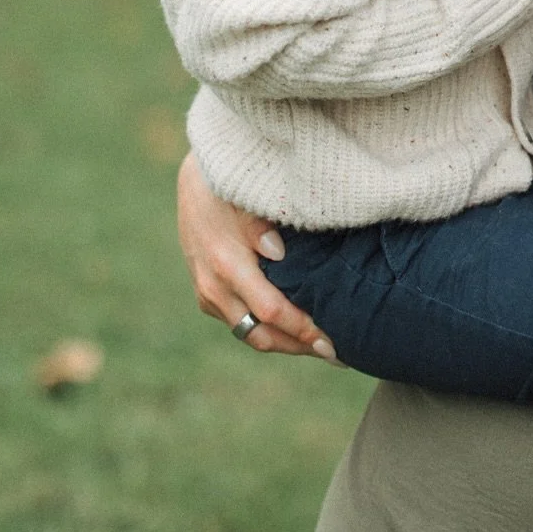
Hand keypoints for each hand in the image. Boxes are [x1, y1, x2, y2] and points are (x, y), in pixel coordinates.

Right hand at [176, 151, 340, 361]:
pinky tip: (295, 328)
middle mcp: (214, 288)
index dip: (302, 328)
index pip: (271, 311)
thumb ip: (260, 224)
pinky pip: (240, 322)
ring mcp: (208, 295)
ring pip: (249, 334)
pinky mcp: (207, 295)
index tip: (332, 339)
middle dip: (299, 347)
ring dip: (285, 343)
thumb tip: (278, 252)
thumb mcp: (245, 194)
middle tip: (337, 353)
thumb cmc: (230, 183)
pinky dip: (267, 329)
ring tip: (321, 347)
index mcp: (227, 264)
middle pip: (261, 335)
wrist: (195, 178)